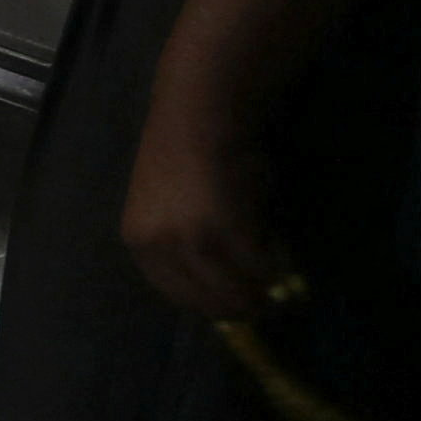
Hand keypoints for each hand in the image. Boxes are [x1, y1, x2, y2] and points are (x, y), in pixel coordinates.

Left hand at [121, 96, 292, 318]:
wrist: (199, 112)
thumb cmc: (190, 154)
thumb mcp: (174, 211)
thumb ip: (190, 248)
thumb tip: (226, 287)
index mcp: (138, 243)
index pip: (177, 295)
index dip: (212, 305)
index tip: (238, 307)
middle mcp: (157, 247)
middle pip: (207, 301)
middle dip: (242, 306)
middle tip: (270, 304)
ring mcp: (189, 239)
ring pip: (234, 289)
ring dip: (262, 291)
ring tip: (280, 284)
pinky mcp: (225, 229)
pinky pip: (258, 264)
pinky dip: (275, 264)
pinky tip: (282, 252)